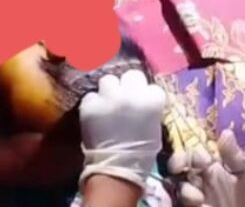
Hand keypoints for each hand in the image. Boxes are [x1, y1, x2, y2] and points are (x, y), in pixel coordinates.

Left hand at [79, 71, 165, 189]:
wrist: (117, 169)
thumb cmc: (141, 153)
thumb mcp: (154, 126)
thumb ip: (148, 107)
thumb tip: (142, 97)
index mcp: (152, 100)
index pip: (151, 86)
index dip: (145, 94)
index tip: (142, 102)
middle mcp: (132, 93)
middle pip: (131, 75)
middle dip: (127, 85)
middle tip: (123, 97)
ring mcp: (109, 97)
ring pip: (108, 80)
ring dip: (108, 91)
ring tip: (107, 104)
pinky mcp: (90, 104)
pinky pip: (91, 95)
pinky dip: (93, 104)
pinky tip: (95, 114)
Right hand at [168, 130, 244, 206]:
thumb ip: (234, 156)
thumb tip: (225, 132)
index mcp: (213, 167)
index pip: (190, 157)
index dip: (184, 158)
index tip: (185, 163)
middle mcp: (204, 183)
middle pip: (181, 176)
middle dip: (180, 179)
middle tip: (193, 189)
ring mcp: (205, 200)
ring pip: (183, 194)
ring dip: (185, 194)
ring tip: (198, 200)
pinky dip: (188, 206)